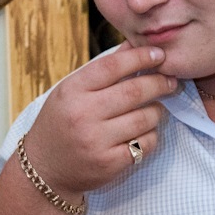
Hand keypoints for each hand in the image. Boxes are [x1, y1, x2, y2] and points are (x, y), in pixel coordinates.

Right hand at [25, 43, 175, 204]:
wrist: (44, 169)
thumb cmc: (60, 124)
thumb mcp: (71, 92)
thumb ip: (102, 70)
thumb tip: (133, 45)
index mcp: (72, 91)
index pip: (113, 66)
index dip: (140, 57)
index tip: (159, 55)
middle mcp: (83, 114)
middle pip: (134, 91)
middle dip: (159, 83)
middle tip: (171, 81)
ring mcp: (97, 141)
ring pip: (144, 118)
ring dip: (158, 111)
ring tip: (157, 108)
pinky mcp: (110, 163)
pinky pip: (145, 143)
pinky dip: (152, 135)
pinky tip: (146, 131)